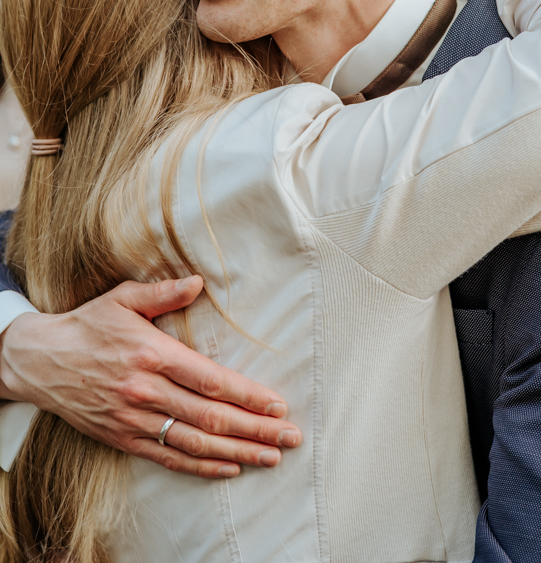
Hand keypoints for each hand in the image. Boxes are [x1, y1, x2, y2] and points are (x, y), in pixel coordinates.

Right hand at [0, 276, 300, 477]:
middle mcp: (146, 391)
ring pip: (194, 441)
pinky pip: (168, 456)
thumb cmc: (89, 325)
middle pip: (210, 416)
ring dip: (237, 452)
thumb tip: (198, 282)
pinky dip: (201, 465)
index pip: (210, 380)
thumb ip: (163, 293)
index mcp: (152, 354)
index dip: (247, 395)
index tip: (277, 403)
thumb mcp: (123, 298)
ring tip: (270, 456)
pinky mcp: (123, 438)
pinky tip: (228, 467)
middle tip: (289, 435)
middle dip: (255, 428)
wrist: (40, 360)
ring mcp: (134, 419)